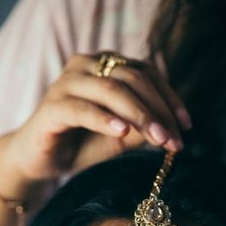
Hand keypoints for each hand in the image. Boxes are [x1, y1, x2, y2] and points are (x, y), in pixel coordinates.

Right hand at [3, 53, 190, 185]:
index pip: (145, 72)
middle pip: (132, 78)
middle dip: (158, 109)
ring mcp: (66, 81)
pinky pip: (83, 108)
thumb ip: (143, 126)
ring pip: (111, 89)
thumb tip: (170, 125)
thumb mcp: (121, 136)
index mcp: (106, 64)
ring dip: (139, 115)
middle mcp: (86, 65)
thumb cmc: (83, 142)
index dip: (169, 97)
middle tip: (173, 139)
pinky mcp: (51, 105)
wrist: (39, 160)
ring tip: (158, 139)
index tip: (186, 125)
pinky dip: (105, 119)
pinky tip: (122, 130)